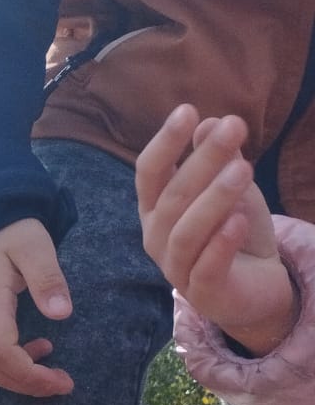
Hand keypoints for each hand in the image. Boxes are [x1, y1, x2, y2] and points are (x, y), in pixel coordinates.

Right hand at [0, 221, 75, 397]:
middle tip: (64, 384)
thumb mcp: (35, 247)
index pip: (2, 354)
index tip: (62, 380)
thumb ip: (48, 278)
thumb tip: (62, 313)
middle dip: (29, 385)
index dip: (31, 375)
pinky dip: (12, 366)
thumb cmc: (10, 234)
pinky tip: (38, 350)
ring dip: (21, 378)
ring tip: (54, 371)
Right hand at [136, 106, 295, 357]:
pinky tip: (239, 219)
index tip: (188, 110)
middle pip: (173, 197)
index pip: (149, 172)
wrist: (256, 286)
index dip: (165, 142)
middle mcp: (156, 238)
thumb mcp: (229, 188)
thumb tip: (211, 122)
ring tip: (242, 168)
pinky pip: (206, 269)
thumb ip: (218, 159)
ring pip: (186, 233)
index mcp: (155, 209)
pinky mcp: (202, 294)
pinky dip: (221, 244)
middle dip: (202, 160)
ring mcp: (176, 269)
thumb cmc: (233, 232)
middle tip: (234, 127)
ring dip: (214, 199)